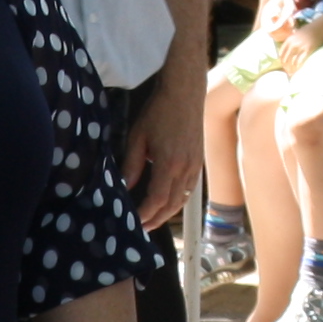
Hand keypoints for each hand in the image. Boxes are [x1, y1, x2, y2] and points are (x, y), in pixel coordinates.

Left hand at [122, 73, 198, 228]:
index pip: (157, 200)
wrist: (185, 93)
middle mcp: (185, 169)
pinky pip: (189, 189)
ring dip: (167, 213)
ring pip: (182, 200)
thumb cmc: (159, 112)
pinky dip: (177, 201)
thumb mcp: (137, 137)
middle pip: (171, 205)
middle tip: (141, 227)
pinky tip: (167, 202)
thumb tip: (124, 187)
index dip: (145, 214)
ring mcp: (195, 166)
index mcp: (169, 164)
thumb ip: (131, 165)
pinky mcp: (198, 162)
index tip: (133, 221)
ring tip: (152, 219)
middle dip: (155, 219)